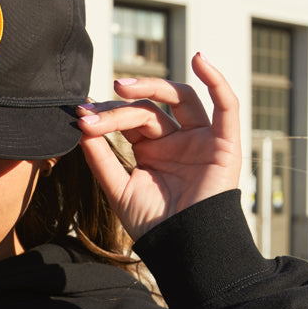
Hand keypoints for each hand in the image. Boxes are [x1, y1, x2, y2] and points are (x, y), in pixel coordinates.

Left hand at [77, 53, 240, 240]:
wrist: (182, 249)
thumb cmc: (153, 224)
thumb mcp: (118, 188)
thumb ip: (101, 158)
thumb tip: (80, 125)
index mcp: (151, 149)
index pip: (129, 119)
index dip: (106, 114)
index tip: (80, 115)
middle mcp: (176, 140)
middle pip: (149, 109)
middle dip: (120, 107)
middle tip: (95, 109)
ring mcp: (200, 139)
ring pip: (181, 99)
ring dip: (153, 85)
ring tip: (122, 86)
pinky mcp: (224, 144)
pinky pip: (227, 106)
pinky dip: (217, 80)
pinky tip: (201, 59)